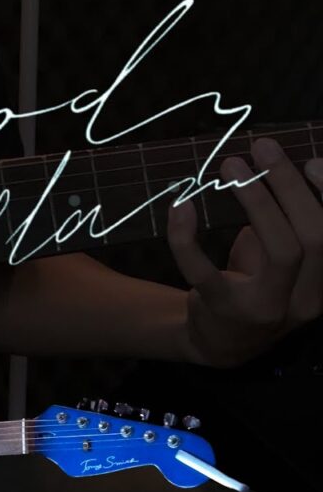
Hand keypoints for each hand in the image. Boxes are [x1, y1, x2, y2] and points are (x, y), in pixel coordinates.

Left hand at [168, 138, 322, 366]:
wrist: (218, 343)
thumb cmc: (256, 287)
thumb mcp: (281, 263)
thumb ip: (289, 225)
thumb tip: (283, 166)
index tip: (312, 160)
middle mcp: (304, 301)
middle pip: (314, 237)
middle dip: (291, 186)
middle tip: (262, 147)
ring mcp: (265, 309)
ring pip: (281, 250)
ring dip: (258, 199)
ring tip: (232, 164)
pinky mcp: (221, 310)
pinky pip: (203, 270)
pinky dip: (186, 236)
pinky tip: (181, 206)